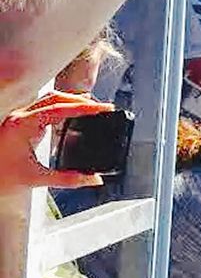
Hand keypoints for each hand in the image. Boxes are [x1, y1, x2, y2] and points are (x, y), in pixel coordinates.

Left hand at [0, 92, 114, 194]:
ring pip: (49, 100)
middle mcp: (20, 117)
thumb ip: (68, 179)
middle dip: (80, 100)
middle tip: (101, 107)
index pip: (59, 108)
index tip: (103, 108)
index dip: (84, 107)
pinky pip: (44, 109)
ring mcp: (19, 119)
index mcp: (22, 125)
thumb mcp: (36, 179)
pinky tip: (72, 117)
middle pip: (55, 97)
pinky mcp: (21, 125)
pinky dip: (61, 109)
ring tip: (91, 109)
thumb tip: (93, 179)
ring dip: (70, 102)